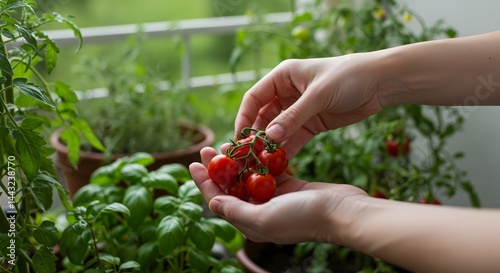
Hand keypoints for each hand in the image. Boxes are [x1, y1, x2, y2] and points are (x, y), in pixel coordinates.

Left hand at [189, 146, 367, 243]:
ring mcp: (275, 198)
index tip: (192, 164)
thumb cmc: (303, 218)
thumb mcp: (263, 218)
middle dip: (217, 169)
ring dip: (236, 161)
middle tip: (206, 149)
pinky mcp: (289, 185)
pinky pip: (268, 170)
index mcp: (250, 222)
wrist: (342, 212)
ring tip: (225, 144)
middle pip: (231, 188)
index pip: (219, 202)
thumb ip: (236, 211)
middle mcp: (260, 211)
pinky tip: (251, 145)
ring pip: (248, 177)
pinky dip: (258, 159)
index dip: (203, 184)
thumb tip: (212, 204)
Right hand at [235, 54, 383, 156]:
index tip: (239, 138)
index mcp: (282, 77)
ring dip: (270, 146)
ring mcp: (299, 110)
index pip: (254, 98)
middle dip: (255, 136)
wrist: (380, 83)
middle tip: (247, 156)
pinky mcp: (312, 124)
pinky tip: (280, 164)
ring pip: (278, 130)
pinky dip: (287, 150)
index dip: (244, 117)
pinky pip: (294, 139)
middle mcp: (286, 93)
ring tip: (261, 164)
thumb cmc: (347, 77)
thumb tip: (269, 137)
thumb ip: (294, 116)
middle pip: (263, 117)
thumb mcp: (318, 95)